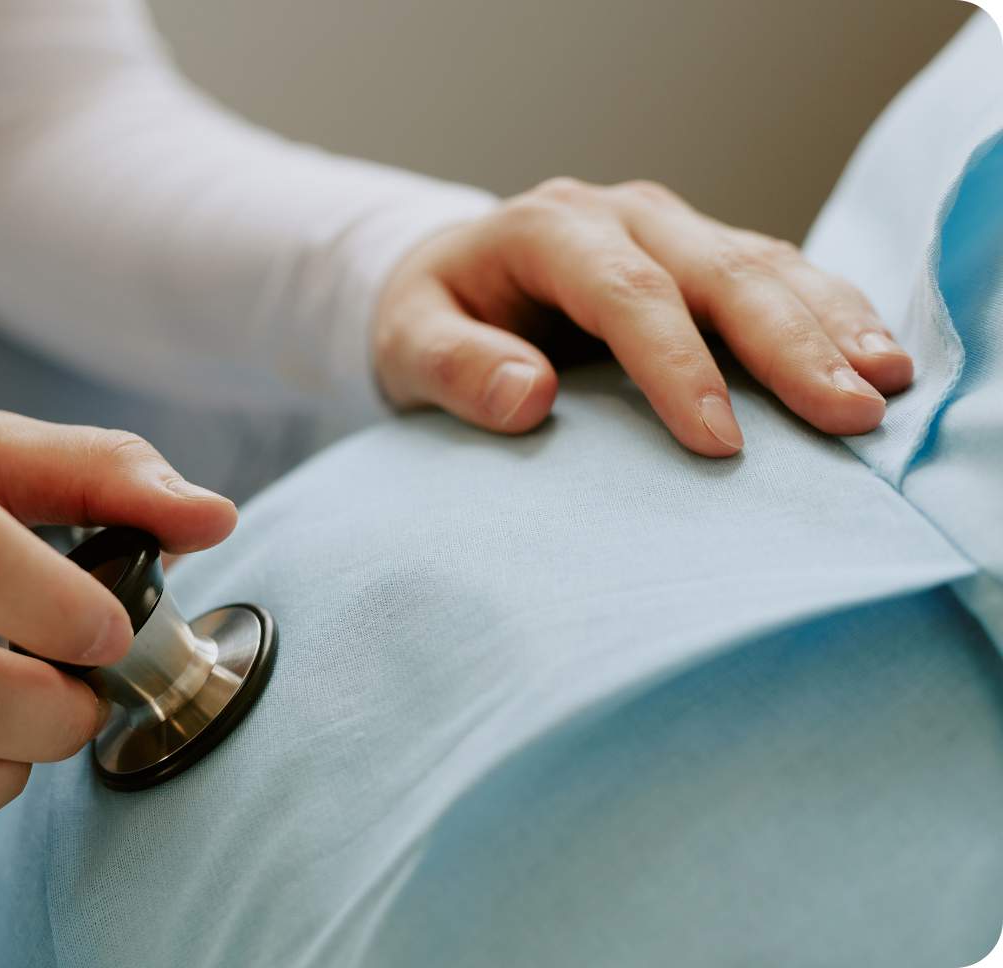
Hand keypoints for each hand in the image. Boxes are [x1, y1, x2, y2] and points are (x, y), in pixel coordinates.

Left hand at [373, 178, 913, 456]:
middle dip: (788, 344)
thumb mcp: (406, 344)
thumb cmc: (427, 318)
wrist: (449, 279)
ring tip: (884, 386)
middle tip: (849, 415)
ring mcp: (670, 229)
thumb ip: (453, 366)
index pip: (626, 291)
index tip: (721, 443)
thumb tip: (526, 397)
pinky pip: (779, 273)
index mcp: (548, 228)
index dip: (677, 364)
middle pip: (718, 272)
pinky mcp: (703, 255)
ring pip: (765, 266)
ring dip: (830, 324)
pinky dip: (830, 313)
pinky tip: (874, 357)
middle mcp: (622, 215)